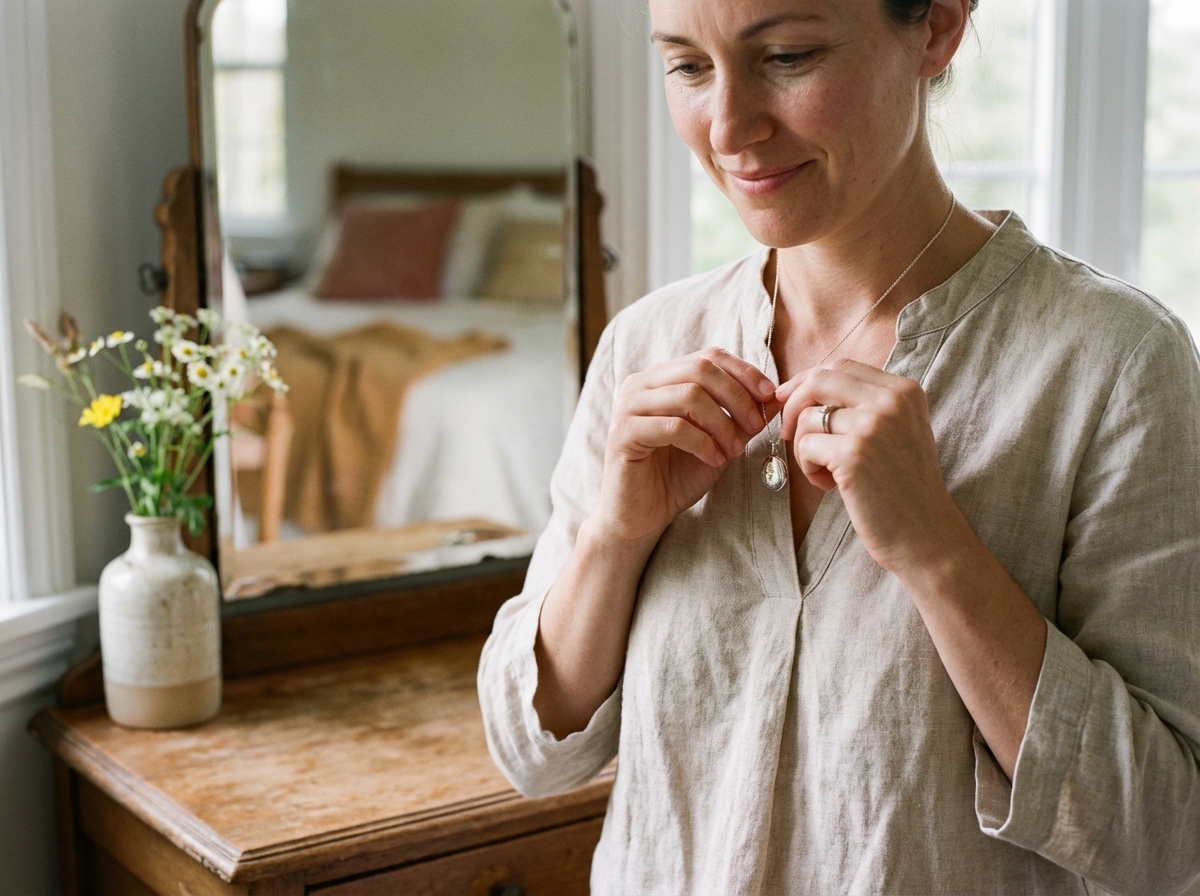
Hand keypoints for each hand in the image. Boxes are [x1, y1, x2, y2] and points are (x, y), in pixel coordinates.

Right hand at [595, 347, 778, 544]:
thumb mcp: (720, 442)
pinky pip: (673, 427)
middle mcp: (640, 384)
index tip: (770, 396)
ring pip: (688, 395)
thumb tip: (779, 395)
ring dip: (721, 423)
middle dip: (737, 397)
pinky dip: (702, 443)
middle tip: (756, 426)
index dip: (744, 372)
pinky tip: (713, 460)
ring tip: (734, 450)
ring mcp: (628, 406)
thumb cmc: (677, 477)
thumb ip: (742, 417)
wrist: (641, 516)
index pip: (709, 357)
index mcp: (662, 378)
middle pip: (700, 369)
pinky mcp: (623, 433)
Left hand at [777, 359, 957, 572]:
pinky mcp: (854, 454)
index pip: (841, 366)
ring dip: (804, 446)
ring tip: (827, 473)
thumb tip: (802, 386)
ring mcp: (873, 425)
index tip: (790, 400)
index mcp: (904, 390)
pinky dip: (808, 468)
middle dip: (794, 403)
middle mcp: (892, 401)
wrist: (925, 534)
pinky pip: (805, 446)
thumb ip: (864, 404)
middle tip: (790, 433)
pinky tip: (830, 486)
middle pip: (820, 379)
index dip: (808, 381)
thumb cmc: (902, 486)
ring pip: (808, 416)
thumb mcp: (897, 430)